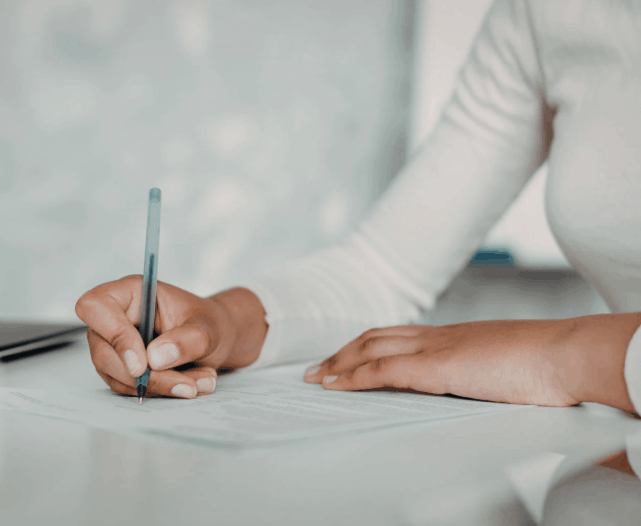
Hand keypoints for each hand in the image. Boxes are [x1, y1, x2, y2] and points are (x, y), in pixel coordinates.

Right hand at [76, 276, 266, 398]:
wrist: (214, 339)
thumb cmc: (208, 323)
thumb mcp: (209, 328)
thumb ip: (187, 340)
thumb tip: (155, 359)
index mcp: (131, 292)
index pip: (96, 306)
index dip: (114, 335)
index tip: (142, 364)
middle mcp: (116, 317)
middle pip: (103, 351)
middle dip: (145, 376)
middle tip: (186, 385)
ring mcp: (113, 344)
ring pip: (116, 375)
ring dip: (159, 386)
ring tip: (200, 383)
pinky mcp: (120, 367)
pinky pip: (129, 387)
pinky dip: (160, 391)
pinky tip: (191, 384)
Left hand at [303, 314, 640, 412]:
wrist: (566, 354)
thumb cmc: (545, 364)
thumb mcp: (501, 367)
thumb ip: (477, 373)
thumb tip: (470, 386)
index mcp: (452, 337)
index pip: (397, 336)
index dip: (367, 345)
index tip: (346, 357)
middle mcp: (437, 337)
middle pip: (375, 337)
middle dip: (342, 352)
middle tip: (318, 368)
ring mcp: (435, 349)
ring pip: (371, 350)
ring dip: (338, 363)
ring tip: (315, 378)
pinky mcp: (436, 367)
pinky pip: (382, 371)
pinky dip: (353, 377)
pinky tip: (334, 385)